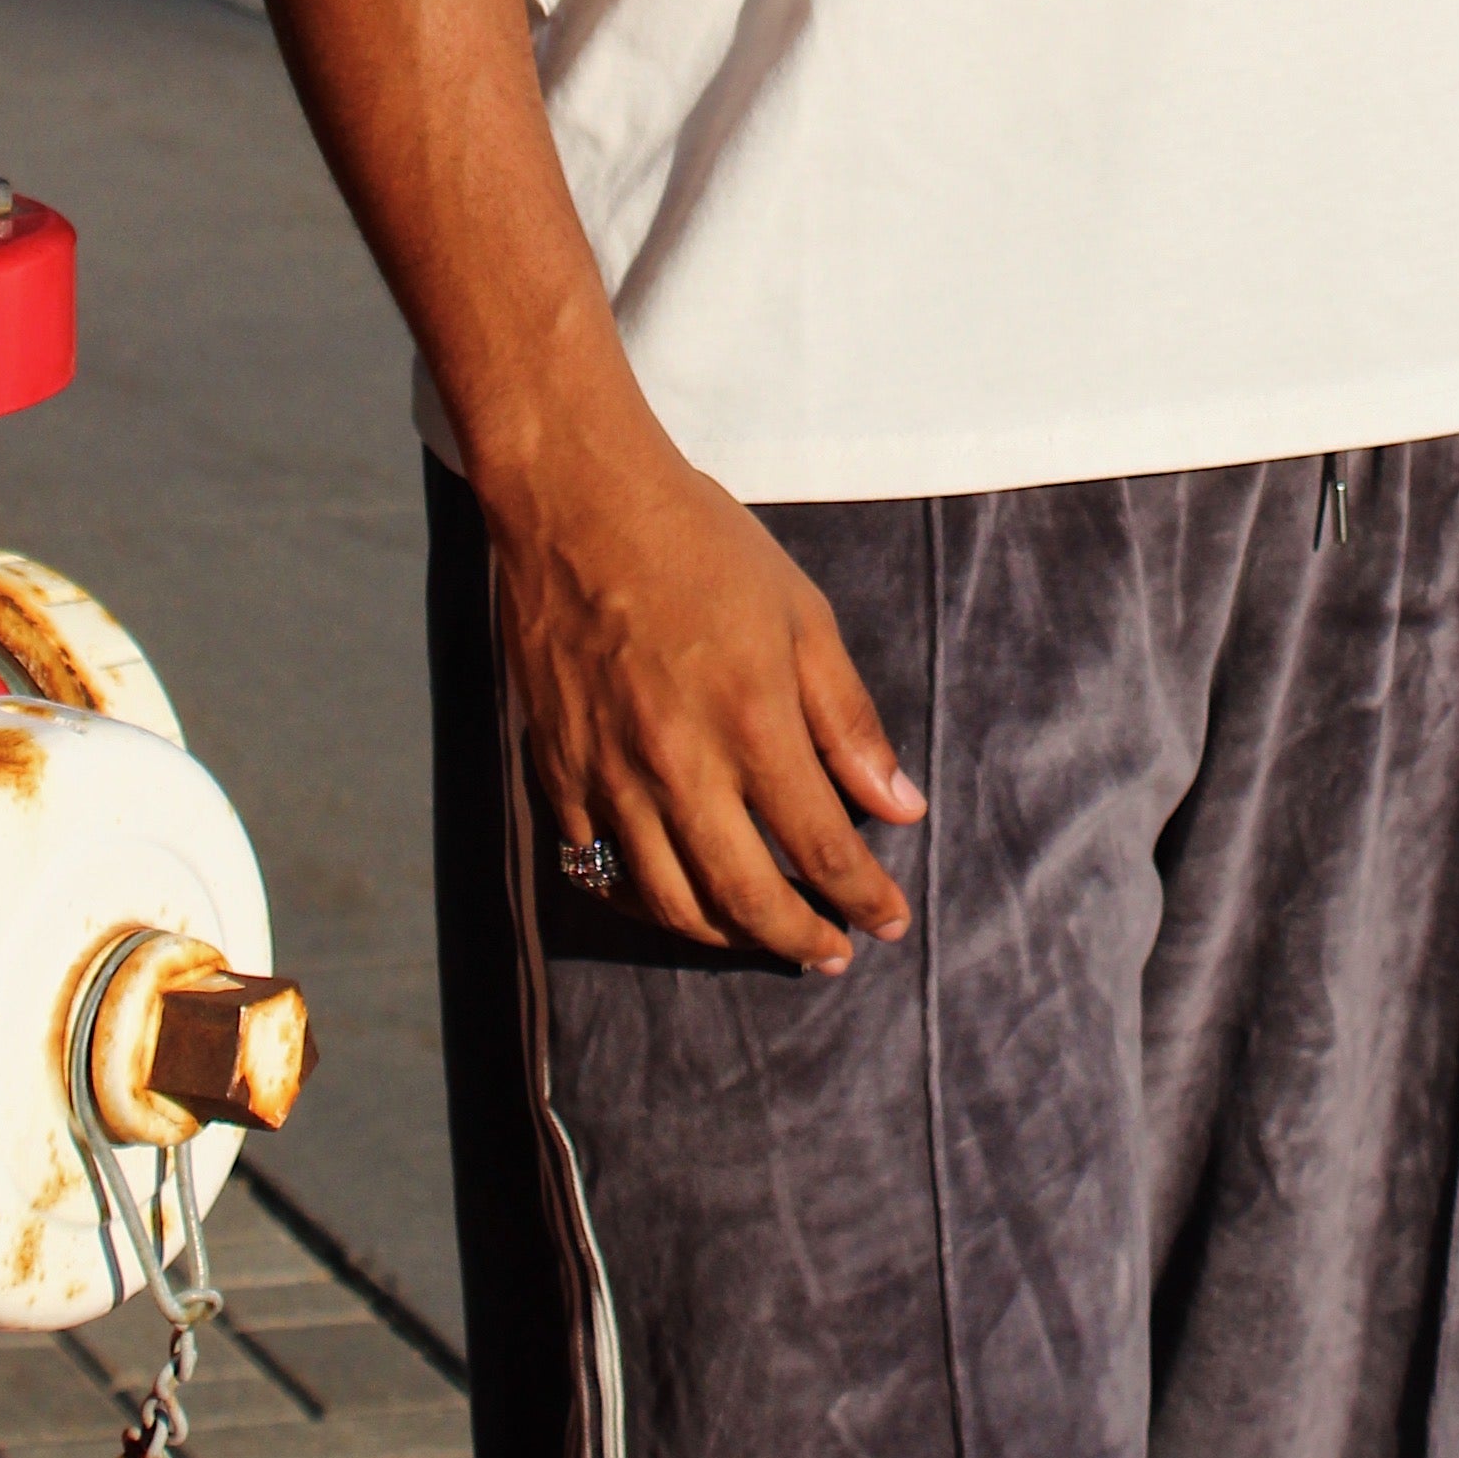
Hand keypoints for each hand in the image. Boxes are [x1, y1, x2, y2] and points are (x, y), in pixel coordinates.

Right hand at [481, 417, 925, 968]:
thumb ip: (849, 721)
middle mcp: (679, 768)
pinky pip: (600, 870)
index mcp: (753, 725)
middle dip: (799, 939)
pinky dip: (644, 900)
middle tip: (831, 952)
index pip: (822, 848)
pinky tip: (676, 896)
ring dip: (725, 933)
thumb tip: (899, 806)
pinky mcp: (558, 772)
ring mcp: (610, 777)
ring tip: (761, 932)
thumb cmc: (701, 547)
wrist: (577, 505)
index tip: (890, 921)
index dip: (864, 897)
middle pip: (746, 898)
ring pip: (669, 902)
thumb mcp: (803, 617)